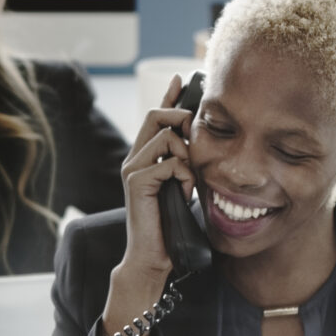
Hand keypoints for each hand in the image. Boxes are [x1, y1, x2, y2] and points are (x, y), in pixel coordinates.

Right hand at [102, 74, 197, 335]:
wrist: (154, 257)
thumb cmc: (170, 226)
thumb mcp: (183, 186)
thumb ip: (186, 164)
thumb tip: (202, 143)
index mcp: (145, 157)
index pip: (157, 115)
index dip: (170, 94)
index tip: (183, 78)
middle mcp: (134, 158)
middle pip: (158, 114)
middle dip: (181, 119)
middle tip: (195, 141)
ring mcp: (132, 168)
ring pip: (167, 136)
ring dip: (188, 155)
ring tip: (189, 181)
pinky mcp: (136, 181)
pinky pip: (169, 161)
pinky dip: (183, 176)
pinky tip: (185, 194)